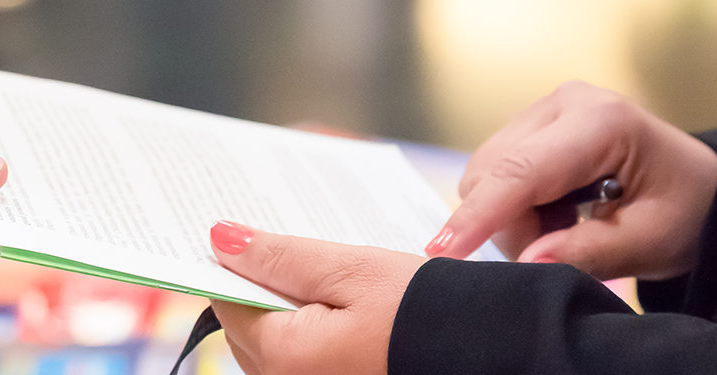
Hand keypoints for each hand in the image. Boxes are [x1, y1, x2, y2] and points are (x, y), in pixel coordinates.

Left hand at [207, 221, 423, 374]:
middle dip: (265, 289)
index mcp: (282, 356)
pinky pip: (306, 361)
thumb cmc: (428, 312)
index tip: (254, 237)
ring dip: (292, 312)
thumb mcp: (352, 270)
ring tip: (330, 281)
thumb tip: (221, 240)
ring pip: (275, 347)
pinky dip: (314, 333)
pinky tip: (345, 309)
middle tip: (299, 254)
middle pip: (248, 328)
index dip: (237, 266)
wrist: (496, 352)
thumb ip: (281, 258)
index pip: (227, 303)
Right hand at [426, 81, 716, 279]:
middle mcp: (563, 104)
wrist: (699, 188)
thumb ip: (590, 253)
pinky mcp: (529, 127)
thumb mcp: (652, 241)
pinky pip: (493, 176)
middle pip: (491, 174)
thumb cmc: (687, 210)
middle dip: (509, 226)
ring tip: (567, 228)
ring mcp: (542, 112)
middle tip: (560, 251)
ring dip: (512, 219)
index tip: (442, 252)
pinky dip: (515, 207)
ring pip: (484, 177)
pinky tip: (557, 212)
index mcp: (601, 122)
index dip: (479, 215)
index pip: (521, 171)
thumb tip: (527, 263)